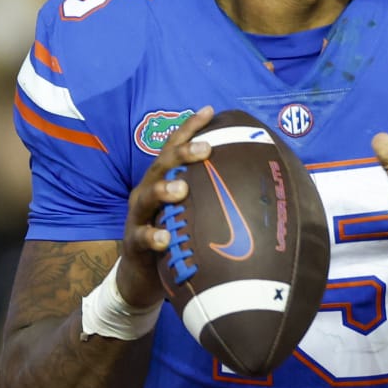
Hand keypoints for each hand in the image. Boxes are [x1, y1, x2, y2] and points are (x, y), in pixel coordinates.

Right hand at [116, 105, 216, 309]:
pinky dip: (153, 236)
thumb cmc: (174, 237)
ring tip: (181, 188)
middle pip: (161, 164)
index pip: (174, 148)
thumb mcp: (190, 212)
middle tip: (206, 148)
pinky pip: (141, 237)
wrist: (142, 277)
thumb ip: (209, 195)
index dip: (190, 128)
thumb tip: (253, 183)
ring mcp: (138, 217)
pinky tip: (165, 238)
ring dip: (163, 189)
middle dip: (182, 154)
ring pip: (146, 196)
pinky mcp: (133, 243)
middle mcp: (147, 192)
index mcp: (162, 180)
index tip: (210, 111)